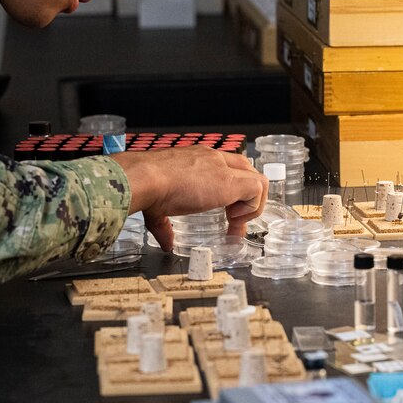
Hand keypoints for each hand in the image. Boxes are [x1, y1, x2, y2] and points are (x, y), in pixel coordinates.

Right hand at [112, 146, 267, 250]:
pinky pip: (257, 190)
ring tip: (233, 223)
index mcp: (198, 160)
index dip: (233, 191)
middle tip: (233, 222)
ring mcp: (223, 169)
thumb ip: (165, 226)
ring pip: (258, 179)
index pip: (228, 167)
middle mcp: (214, 159)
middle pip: (247, 170)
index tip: (226, 214)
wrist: (144, 179)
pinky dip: (250, 209)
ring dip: (251, 205)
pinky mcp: (229, 182)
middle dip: (246, 198)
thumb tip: (166, 243)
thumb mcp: (159, 207)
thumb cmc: (146, 187)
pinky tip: (232, 220)